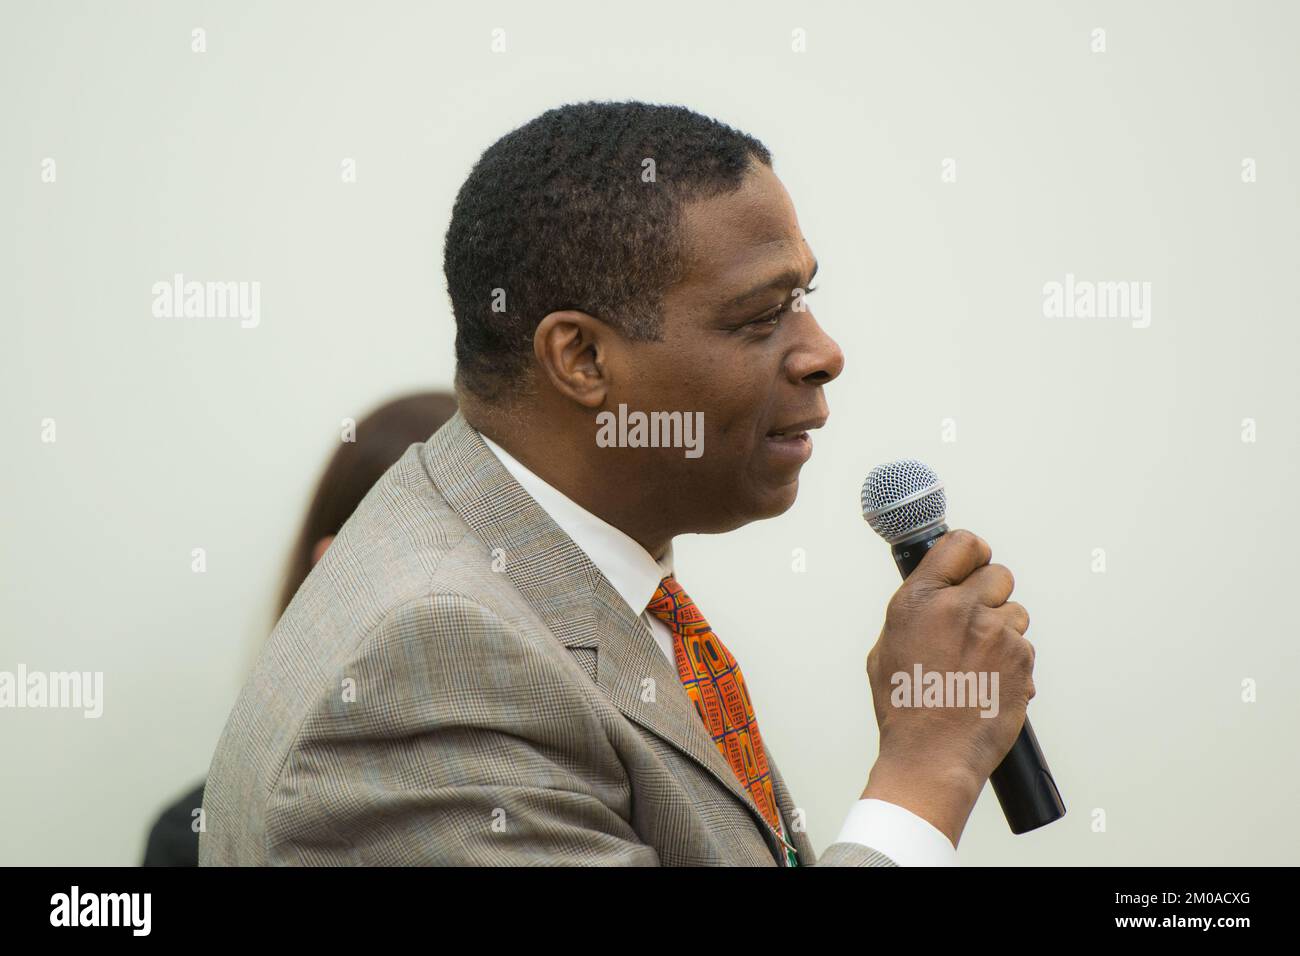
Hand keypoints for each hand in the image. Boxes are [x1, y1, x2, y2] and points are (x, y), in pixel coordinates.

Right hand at [861, 529, 1033, 845]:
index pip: (962, 543)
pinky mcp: (1020, 659)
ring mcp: (994, 632)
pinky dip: (1012, 662)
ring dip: (1003, 631)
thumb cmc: (905, 706)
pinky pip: (1024, 646)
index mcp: (920, 599)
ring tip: (978, 663)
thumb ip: (916, 610)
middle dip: (991, 595)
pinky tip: (989, 682)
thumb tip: (936, 592)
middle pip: (999, 574)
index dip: (973, 553)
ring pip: (1016, 613)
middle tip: (977, 622)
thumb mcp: (888, 646)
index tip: (974, 565)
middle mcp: (959, 608)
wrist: (933, 755)